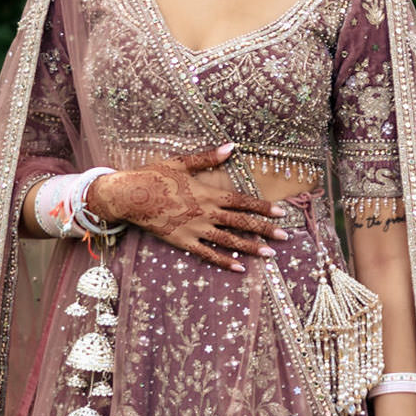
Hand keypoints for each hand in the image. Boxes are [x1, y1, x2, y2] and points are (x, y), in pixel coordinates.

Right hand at [89, 147, 290, 271]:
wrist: (130, 196)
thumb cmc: (155, 176)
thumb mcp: (182, 162)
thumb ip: (209, 157)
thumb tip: (231, 147)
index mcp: (208, 193)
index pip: (242, 201)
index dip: (263, 207)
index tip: (280, 212)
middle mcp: (206, 213)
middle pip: (242, 223)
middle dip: (265, 230)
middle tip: (285, 237)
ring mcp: (196, 229)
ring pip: (229, 241)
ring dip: (251, 247)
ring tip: (270, 255)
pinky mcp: (184, 241)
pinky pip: (208, 254)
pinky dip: (224, 262)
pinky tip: (239, 268)